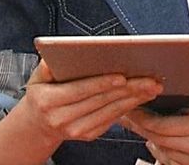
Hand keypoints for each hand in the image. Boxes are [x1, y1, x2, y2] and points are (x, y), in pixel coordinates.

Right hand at [7, 59, 162, 148]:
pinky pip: (111, 119)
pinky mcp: (88, 135)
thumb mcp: (37, 78)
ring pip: (110, 112)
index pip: (80, 90)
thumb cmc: (41, 94)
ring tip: (151, 86)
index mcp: (48, 101)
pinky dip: (128, 107)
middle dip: (128, 89)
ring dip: (134, 99)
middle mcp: (62, 119)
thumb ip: (47, 65)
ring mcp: (76, 130)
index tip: (122, 76)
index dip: (102, 83)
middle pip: (101, 101)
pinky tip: (140, 96)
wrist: (37, 125)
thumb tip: (60, 52)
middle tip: (149, 79)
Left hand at [122, 107, 188, 164]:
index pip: (161, 124)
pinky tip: (157, 143)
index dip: (141, 117)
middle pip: (156, 139)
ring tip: (139, 126)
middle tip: (127, 115)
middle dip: (139, 127)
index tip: (131, 107)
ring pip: (161, 153)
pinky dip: (161, 153)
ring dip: (148, 139)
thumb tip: (170, 97)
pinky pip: (171, 164)